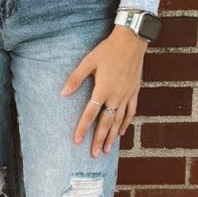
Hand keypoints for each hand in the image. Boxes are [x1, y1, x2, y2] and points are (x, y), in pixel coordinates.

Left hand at [61, 28, 147, 157]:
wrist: (131, 41)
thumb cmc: (107, 50)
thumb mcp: (88, 61)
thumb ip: (75, 79)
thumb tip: (63, 93)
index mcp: (103, 89)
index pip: (90, 113)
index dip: (83, 128)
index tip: (77, 141)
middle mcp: (116, 96)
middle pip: (106, 122)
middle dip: (99, 139)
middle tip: (94, 154)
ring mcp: (127, 95)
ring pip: (119, 120)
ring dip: (112, 136)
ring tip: (106, 149)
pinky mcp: (135, 92)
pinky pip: (131, 112)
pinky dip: (126, 123)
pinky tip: (121, 132)